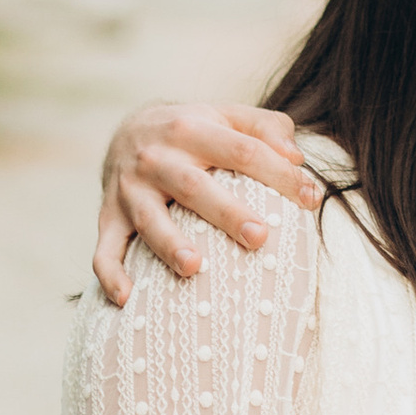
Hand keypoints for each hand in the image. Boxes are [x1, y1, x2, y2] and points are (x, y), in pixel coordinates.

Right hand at [94, 102, 321, 303]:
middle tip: (260, 238)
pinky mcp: (109, 217)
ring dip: (169, 245)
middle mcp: (156, 158)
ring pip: (149, 220)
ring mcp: (129, 190)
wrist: (127, 129)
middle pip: (194, 187)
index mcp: (192, 129)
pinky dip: (111, 275)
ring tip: (193, 268)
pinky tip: (128, 298)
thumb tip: (296, 157)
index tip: (311, 199)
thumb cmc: (194, 131)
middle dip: (226, 213)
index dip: (279, 174)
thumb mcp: (226, 116)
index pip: (241, 150)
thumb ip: (265, 128)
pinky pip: (105, 250)